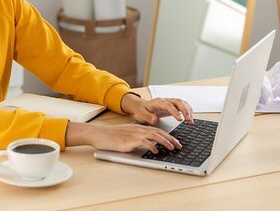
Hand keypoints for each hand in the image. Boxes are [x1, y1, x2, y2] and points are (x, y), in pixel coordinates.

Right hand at [66, 122, 182, 153]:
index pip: (157, 130)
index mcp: (139, 128)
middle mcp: (139, 129)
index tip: (176, 142)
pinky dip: (151, 146)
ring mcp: (134, 134)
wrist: (99, 134)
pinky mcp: (129, 140)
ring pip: (154, 136)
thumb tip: (147, 145)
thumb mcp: (127, 136)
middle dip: (171, 139)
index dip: (168, 136)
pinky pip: (143, 142)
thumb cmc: (112, 137)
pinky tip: (156, 151)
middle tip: (179, 146)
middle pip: (159, 132)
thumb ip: (137, 139)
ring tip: (172, 148)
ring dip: (165, 142)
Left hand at [121, 93, 193, 125]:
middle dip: (185, 110)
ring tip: (191, 121)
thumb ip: (148, 117)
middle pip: (178, 102)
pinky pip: (182, 105)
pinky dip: (187, 110)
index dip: (175, 111)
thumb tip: (155, 119)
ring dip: (188, 111)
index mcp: (158, 102)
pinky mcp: (172, 106)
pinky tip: (190, 116)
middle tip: (189, 120)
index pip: (168, 105)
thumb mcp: (141, 114)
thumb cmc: (141, 110)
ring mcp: (169, 102)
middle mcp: (165, 101)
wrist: (140, 106)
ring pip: (181, 103)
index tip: (180, 119)